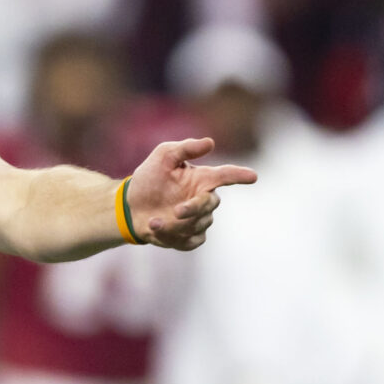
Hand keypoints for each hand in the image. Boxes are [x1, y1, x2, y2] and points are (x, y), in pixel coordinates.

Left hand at [120, 137, 255, 250]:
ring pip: (198, 225)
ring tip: (153, 221)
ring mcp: (197, 220)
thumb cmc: (150, 177)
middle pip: (210, 205)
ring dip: (175, 225)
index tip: (253, 176)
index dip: (239, 175)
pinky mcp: (188, 238)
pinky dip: (172, 237)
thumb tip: (210, 143)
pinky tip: (156, 229)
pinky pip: (191, 241)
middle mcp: (203, 199)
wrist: (130, 207)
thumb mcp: (163, 156)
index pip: (225, 175)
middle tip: (177, 211)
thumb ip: (186, 149)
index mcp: (202, 179)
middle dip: (194, 209)